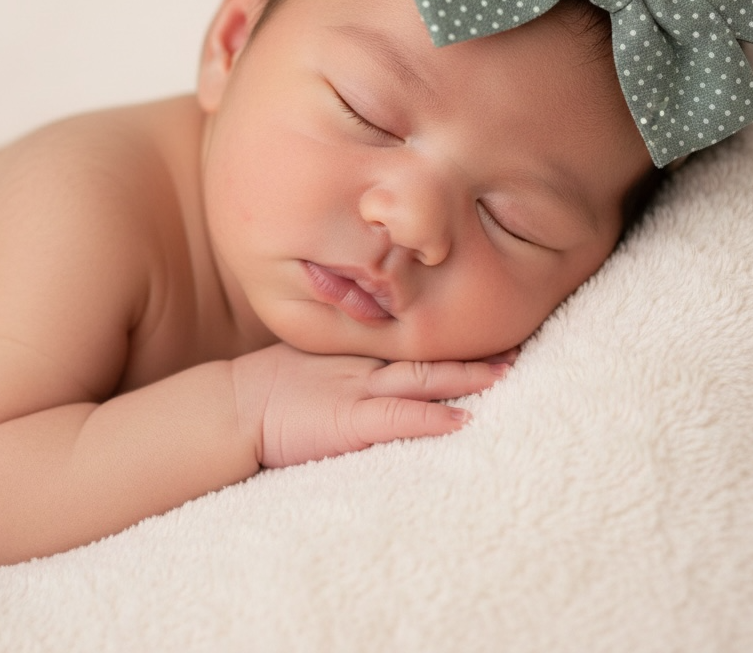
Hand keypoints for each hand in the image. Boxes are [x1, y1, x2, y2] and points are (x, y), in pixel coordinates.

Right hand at [234, 343, 513, 469]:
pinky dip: (431, 418)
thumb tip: (382, 353)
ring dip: (466, 378)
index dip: (453, 339)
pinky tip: (461, 419)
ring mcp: (360, 392)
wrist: (234, 408)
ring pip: (424, 379)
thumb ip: (349, 358)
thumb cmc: (273, 390)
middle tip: (518, 346)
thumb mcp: (317, 364)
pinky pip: (399, 419)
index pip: (415, 343)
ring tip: (505, 374)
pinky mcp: (351, 422)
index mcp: (361, 355)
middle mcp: (367, 368)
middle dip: (474, 354)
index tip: (490, 329)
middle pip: (430, 355)